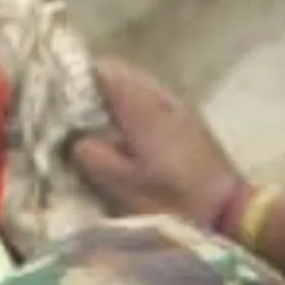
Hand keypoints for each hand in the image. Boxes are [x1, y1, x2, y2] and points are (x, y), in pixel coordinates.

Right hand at [74, 62, 247, 230]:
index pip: (100, 69)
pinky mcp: (190, 125)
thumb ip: (90, 155)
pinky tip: (125, 143)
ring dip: (113, 105)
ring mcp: (180, 108)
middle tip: (67, 116)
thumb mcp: (121, 185)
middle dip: (90, 92)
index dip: (72, 78)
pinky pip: (152, 107)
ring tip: (92, 131)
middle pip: (118, 76)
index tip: (52, 96)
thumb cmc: (174, 201)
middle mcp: (162, 95)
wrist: (233, 214)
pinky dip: (133, 116)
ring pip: (136, 91)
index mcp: (140, 103)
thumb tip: (74, 138)